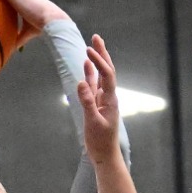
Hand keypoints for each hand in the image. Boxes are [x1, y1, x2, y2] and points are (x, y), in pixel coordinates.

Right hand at [76, 37, 122, 164]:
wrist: (105, 155)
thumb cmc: (100, 142)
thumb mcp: (92, 122)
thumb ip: (87, 102)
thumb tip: (81, 82)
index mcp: (111, 100)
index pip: (107, 75)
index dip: (99, 61)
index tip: (88, 50)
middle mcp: (108, 97)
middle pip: (107, 70)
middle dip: (102, 54)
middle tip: (96, 37)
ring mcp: (102, 100)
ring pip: (100, 76)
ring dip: (97, 61)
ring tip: (91, 45)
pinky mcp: (96, 105)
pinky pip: (93, 86)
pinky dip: (90, 74)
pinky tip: (86, 65)